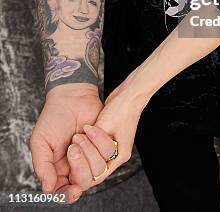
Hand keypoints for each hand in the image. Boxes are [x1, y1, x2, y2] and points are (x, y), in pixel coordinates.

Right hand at [30, 83, 102, 203]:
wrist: (72, 95)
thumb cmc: (53, 117)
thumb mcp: (40, 141)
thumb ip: (43, 166)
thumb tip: (48, 189)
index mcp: (59, 170)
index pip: (65, 191)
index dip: (69, 194)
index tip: (73, 189)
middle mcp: (76, 166)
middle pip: (84, 183)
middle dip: (80, 166)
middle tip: (73, 147)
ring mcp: (92, 155)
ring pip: (98, 170)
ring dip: (89, 151)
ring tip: (79, 135)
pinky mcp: (104, 144)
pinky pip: (109, 152)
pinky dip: (99, 140)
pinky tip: (90, 128)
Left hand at [66, 81, 149, 191]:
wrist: (129, 94)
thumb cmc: (122, 108)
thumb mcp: (104, 125)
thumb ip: (92, 141)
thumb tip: (77, 150)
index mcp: (120, 155)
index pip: (99, 174)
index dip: (84, 170)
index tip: (74, 155)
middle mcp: (117, 154)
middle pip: (95, 170)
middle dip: (83, 157)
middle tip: (76, 143)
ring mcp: (113, 147)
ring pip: (93, 160)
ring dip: (84, 150)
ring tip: (78, 136)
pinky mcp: (108, 139)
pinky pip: (94, 150)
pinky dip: (86, 145)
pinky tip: (80, 136)